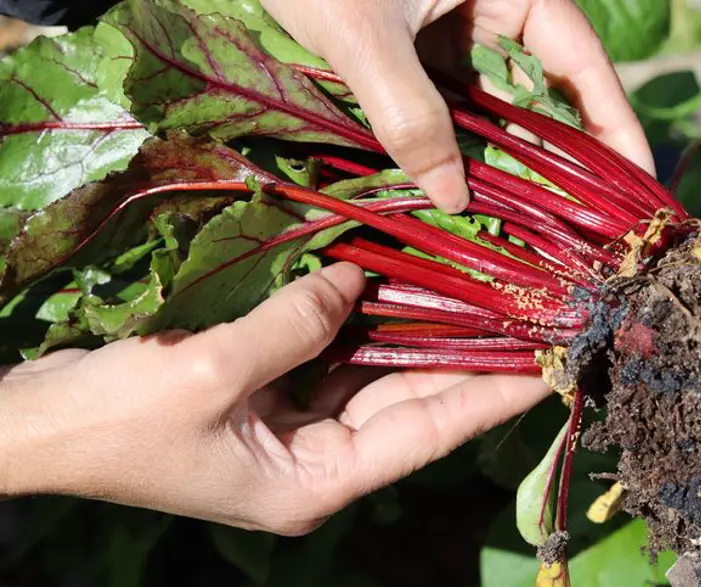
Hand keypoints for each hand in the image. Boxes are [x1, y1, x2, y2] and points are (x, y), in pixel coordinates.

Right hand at [0, 263, 549, 533]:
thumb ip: (296, 324)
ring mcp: (290, 430)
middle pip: (409, 406)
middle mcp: (314, 463)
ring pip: (373, 378)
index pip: (425, 434)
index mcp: (313, 484)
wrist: (38, 425)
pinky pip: (329, 359)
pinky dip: (356, 327)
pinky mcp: (265, 398)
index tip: (544, 366)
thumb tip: (353, 281)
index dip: (487, 398)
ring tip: (475, 296)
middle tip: (523, 317)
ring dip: (413, 337)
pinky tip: (388, 288)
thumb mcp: (213, 371)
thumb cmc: (117, 421)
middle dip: (464, 361)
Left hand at [261, 0, 654, 213]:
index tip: (634, 188)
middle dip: (558, 163)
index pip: (581, 62)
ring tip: (528, 233)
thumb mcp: (364, 37)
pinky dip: (457, 155)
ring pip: (495, 113)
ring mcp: (452, 39)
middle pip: (543, 97)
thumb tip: (454, 197)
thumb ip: (410, 114)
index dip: (614, 127)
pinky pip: (449, 114)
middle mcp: (490, 13)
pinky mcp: (416, 59)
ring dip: (506, 168)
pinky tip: (465, 200)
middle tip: (579, 234)